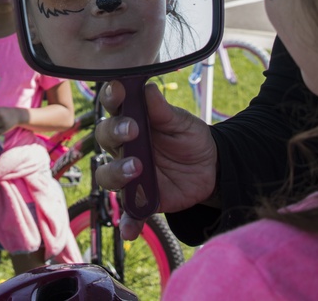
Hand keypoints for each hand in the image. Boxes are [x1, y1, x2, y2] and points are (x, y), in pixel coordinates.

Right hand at [94, 81, 218, 239]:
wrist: (212, 169)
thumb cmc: (191, 139)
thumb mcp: (183, 123)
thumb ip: (164, 111)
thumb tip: (147, 88)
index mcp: (133, 122)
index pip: (114, 108)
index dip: (111, 98)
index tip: (118, 91)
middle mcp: (125, 148)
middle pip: (105, 139)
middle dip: (114, 133)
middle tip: (132, 132)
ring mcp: (130, 175)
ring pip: (108, 176)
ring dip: (117, 173)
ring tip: (137, 168)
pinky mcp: (141, 200)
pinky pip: (129, 213)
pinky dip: (128, 222)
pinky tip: (130, 229)